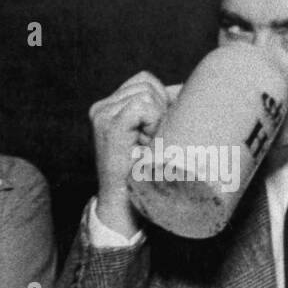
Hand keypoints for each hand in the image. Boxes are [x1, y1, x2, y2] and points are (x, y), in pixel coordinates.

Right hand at [89, 71, 176, 236]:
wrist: (126, 206)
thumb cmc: (146, 173)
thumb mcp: (153, 134)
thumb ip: (162, 109)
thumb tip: (186, 88)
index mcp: (110, 107)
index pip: (145, 80)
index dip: (162, 102)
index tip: (157, 133)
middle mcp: (101, 107)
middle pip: (147, 82)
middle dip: (160, 110)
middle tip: (152, 142)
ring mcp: (102, 115)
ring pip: (147, 93)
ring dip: (157, 120)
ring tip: (148, 145)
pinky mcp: (108, 125)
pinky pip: (143, 105)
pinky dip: (153, 124)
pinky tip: (146, 144)